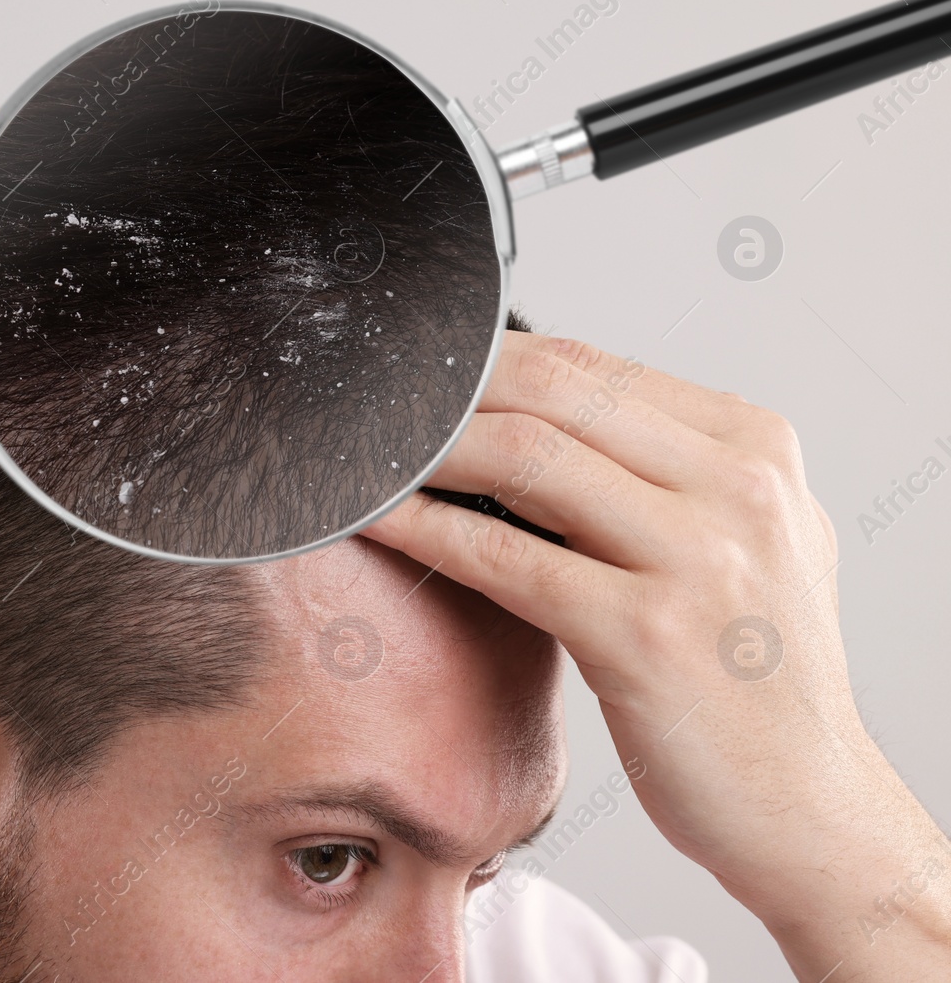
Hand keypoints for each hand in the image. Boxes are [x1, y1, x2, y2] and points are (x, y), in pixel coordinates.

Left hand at [363, 331, 950, 979]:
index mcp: (757, 449)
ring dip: (426, 452)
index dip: (486, 365)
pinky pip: (505, 558)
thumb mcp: (739, 543)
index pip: (593, 366)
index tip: (422, 379)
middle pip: (553, 391)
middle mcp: (739, 487)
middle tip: (381, 409)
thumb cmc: (750, 678)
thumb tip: (531, 418)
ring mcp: (699, 559)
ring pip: (524, 458)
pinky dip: (427, 530)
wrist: (807, 808)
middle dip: (448, 393)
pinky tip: (381, 523)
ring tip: (366, 458)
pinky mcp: (647, 636)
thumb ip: (662, 474)